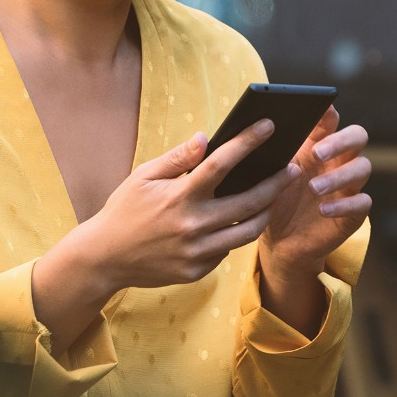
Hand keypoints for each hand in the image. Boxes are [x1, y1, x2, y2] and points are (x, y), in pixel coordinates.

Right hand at [62, 120, 298, 297]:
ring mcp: (196, 252)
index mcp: (179, 197)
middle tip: (293, 169)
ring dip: (266, 213)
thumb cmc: (124, 210)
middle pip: (248, 203)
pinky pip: (226, 251)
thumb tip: (205, 138)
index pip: (220, 163)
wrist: (104, 257)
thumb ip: (177, 158)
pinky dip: (235, 235)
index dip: (247, 142)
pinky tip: (239, 222)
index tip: (268, 126)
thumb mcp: (143, 176)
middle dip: (275, 184)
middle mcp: (192, 225)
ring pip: (246, 232)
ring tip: (274, 197)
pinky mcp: (196, 271)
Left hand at [259, 106, 371, 285]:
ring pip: (363, 168)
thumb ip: (271, 154)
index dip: (328, 112)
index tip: (321, 108)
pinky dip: (344, 205)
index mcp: (317, 144)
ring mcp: (349, 185)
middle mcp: (338, 160)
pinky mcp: (354, 212)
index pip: (330, 120)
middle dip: (341, 141)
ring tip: (314, 187)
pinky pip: (362, 202)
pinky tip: (323, 210)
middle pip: (357, 136)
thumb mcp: (267, 176)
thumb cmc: (273, 199)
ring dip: (339, 176)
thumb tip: (258, 132)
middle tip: (318, 153)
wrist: (279, 241)